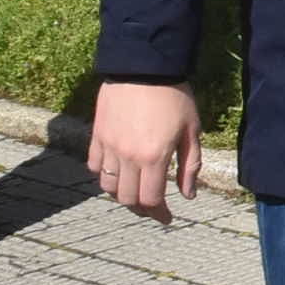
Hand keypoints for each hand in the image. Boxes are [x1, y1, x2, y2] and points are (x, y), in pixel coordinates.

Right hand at [88, 80, 201, 223]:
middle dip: (141, 207)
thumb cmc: (174, 96)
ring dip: (121, 193)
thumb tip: (188, 195)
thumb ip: (189, 165)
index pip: (150, 199)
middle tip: (153, 207)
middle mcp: (127, 157)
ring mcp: (108, 146)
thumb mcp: (191, 131)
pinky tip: (117, 172)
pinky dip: (103, 174)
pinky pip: (93, 165)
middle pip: (126, 198)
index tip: (167, 217)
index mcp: (154, 157)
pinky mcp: (96, 135)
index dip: (159, 213)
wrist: (144, 66)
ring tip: (135, 190)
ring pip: (107, 185)